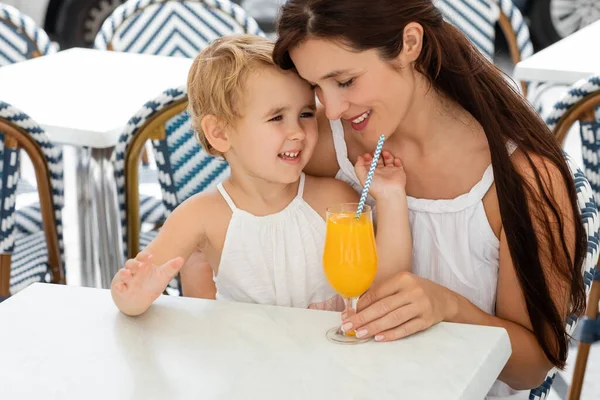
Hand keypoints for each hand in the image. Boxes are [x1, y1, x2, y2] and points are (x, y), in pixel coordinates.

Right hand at [111, 251, 184, 314]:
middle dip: (135, 264)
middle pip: (131, 263)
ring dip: (124, 273)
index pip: (142, 257)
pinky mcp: (121, 289)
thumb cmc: (151, 284)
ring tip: (128, 274)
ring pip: (123, 273)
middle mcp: (133, 270)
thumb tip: (181, 259)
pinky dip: (118, 287)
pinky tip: (120, 287)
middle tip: (142, 266)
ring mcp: (126, 280)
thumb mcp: (163, 276)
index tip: (150, 257)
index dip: (145, 256)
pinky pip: (118, 287)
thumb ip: (171, 267)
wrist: (138, 298)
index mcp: (143, 265)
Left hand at [340, 272, 455, 340]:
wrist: (444, 299)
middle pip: (383, 307)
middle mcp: (412, 291)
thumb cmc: (416, 291)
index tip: (348, 313)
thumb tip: (357, 307)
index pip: (377, 293)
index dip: (361, 305)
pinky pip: (406, 329)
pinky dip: (391, 334)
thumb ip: (382, 293)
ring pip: (393, 319)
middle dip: (363, 317)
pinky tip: (378, 337)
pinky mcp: (426, 320)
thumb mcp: (401, 285)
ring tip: (359, 333)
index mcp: (403, 279)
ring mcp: (420, 306)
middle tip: (347, 325)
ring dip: (374, 327)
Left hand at [354, 150, 405, 198]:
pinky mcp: (398, 172)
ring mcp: (390, 172)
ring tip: (384, 152)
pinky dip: (397, 160)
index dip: (367, 158)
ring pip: (388, 160)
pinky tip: (394, 160)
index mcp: (372, 174)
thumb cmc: (376, 187)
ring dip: (387, 154)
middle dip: (376, 154)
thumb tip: (359, 158)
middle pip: (379, 160)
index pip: (369, 163)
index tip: (367, 155)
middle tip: (375, 152)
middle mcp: (381, 172)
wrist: (390, 193)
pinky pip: (398, 163)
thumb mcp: (363, 177)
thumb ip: (358, 167)